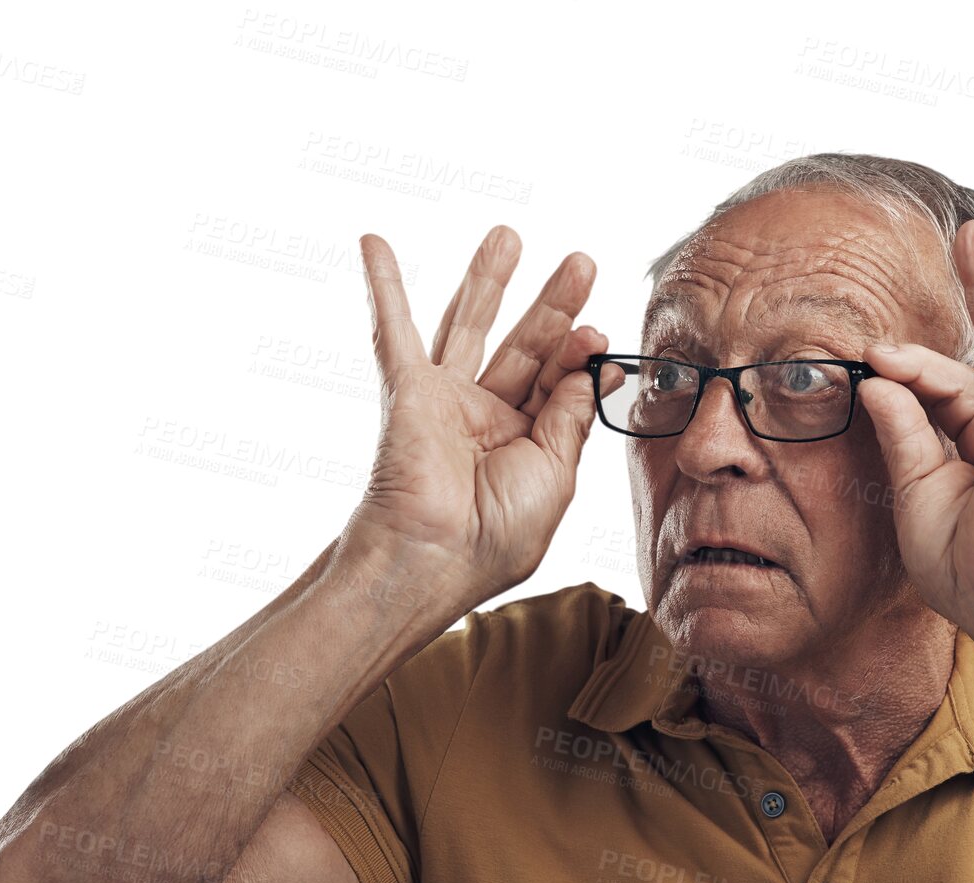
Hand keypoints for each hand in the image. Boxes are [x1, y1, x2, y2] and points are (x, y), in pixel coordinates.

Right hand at [338, 227, 608, 605]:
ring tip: (509, 235)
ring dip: (487, 279)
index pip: (559, 383)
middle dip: (554, 303)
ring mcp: (444, 400)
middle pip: (525, 345)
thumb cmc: (495, 536)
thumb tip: (593, 362)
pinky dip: (383, 286)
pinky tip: (374, 243)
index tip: (599, 331)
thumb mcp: (555, 474)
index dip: (580, 354)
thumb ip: (570, 414)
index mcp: (526, 444)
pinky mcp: (406, 390)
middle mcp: (486, 418)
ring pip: (469, 325)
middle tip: (582, 262)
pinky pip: (392, 330)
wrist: (435, 556)